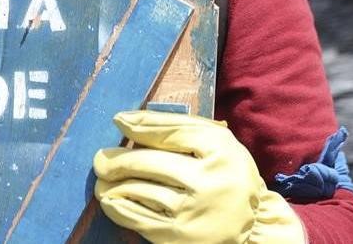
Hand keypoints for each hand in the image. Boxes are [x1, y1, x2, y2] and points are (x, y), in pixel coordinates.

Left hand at [93, 110, 303, 243]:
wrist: (252, 225)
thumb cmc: (224, 174)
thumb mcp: (214, 143)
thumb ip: (177, 126)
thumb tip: (125, 120)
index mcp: (222, 151)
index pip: (171, 132)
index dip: (140, 125)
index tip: (119, 121)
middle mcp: (209, 181)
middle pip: (148, 162)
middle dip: (117, 159)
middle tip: (100, 159)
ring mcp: (193, 211)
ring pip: (138, 189)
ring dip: (112, 182)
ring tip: (103, 178)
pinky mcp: (179, 236)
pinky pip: (137, 217)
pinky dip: (117, 206)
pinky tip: (109, 199)